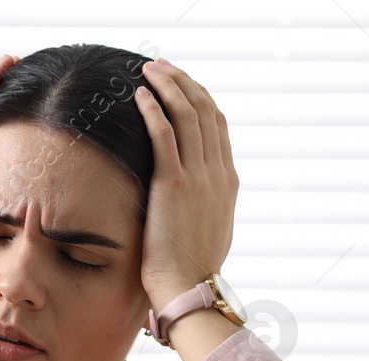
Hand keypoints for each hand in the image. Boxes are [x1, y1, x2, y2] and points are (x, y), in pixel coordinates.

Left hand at [130, 57, 238, 312]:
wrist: (188, 288)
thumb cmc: (192, 268)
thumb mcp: (210, 229)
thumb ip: (207, 204)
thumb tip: (197, 196)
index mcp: (228, 181)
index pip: (218, 125)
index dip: (200, 97)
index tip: (182, 83)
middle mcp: (218, 173)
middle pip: (205, 111)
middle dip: (183, 81)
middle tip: (162, 65)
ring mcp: (198, 177)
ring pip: (187, 115)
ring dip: (168, 86)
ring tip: (149, 69)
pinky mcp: (173, 185)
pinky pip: (164, 135)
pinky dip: (153, 109)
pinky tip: (140, 94)